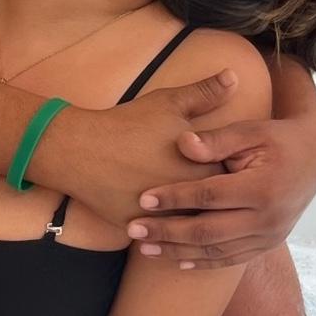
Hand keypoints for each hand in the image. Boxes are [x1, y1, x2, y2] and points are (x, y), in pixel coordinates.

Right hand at [40, 72, 238, 227]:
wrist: (79, 150)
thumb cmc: (127, 124)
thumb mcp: (169, 103)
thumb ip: (206, 92)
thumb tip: (234, 76)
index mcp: (201, 167)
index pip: (235, 179)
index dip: (236, 176)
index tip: (236, 173)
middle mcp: (187, 198)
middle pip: (217, 208)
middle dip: (221, 205)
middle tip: (226, 200)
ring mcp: (164, 218)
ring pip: (191, 228)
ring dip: (197, 225)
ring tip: (200, 218)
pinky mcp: (141, 230)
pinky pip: (162, 239)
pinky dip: (169, 237)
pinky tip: (175, 235)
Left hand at [125, 113, 315, 268]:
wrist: (315, 156)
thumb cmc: (277, 138)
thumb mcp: (251, 131)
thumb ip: (216, 139)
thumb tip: (181, 142)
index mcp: (262, 188)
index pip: (209, 196)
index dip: (174, 198)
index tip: (143, 198)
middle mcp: (268, 219)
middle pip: (208, 231)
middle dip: (167, 232)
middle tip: (134, 230)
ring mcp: (270, 236)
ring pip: (216, 252)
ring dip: (178, 252)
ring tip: (145, 248)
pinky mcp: (268, 244)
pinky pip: (231, 260)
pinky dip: (203, 263)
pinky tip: (177, 263)